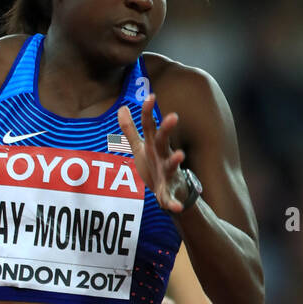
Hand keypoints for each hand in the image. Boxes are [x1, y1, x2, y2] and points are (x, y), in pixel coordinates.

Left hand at [118, 98, 187, 213]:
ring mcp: (167, 174)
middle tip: (173, 116)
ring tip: (180, 156)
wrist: (171, 192)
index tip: (150, 96)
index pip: (150, 126)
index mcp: (154, 145)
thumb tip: (122, 107)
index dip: (149, 112)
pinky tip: (175, 207)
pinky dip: (173, 203)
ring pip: (172, 166)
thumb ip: (130, 130)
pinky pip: (170, 199)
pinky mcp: (168, 193)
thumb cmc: (154, 166)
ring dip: (175, 161)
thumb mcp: (140, 147)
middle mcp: (163, 157)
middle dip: (167, 130)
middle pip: (163, 141)